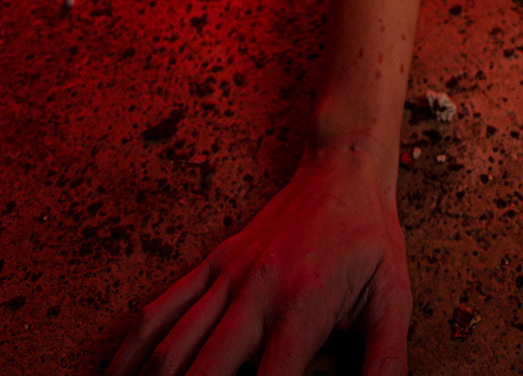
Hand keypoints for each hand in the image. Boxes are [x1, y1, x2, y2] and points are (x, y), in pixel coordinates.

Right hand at [105, 139, 410, 375]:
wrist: (342, 167)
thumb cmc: (370, 237)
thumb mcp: (393, 298)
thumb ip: (387, 359)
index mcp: (303, 305)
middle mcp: (256, 291)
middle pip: (205, 371)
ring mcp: (226, 277)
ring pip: (171, 345)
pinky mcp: (211, 265)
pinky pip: (159, 309)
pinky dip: (129, 349)